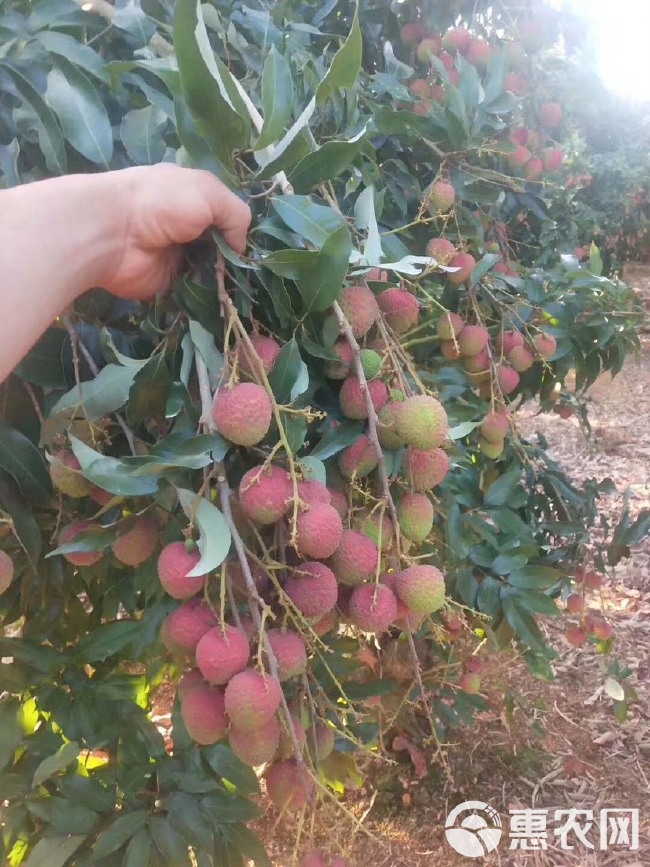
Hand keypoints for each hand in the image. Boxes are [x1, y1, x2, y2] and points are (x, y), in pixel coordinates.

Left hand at [101, 164, 251, 299]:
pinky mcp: (170, 283)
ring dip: (225, 279)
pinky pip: (197, 292)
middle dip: (234, 257)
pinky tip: (225, 299)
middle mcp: (185, 226)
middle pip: (220, 245)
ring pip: (212, 271)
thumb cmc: (161, 203)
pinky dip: (210, 296)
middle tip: (249, 271)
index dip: (239, 229)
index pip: (225, 215)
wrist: (113, 233)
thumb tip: (241, 246)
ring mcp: (177, 256)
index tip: (250, 245)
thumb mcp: (209, 192)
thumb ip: (235, 214)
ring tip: (240, 286)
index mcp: (192, 198)